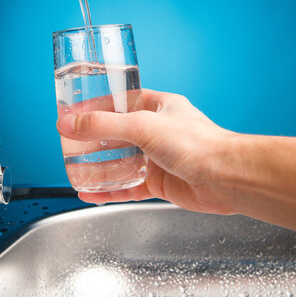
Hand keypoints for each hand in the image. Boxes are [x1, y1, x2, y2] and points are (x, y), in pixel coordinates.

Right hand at [56, 89, 240, 212]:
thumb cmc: (198, 144)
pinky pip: (128, 187)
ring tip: (75, 171)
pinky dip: (110, 191)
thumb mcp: (142, 126)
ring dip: (98, 168)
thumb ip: (104, 124)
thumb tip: (70, 123)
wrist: (226, 178)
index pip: (120, 102)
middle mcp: (158, 131)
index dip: (95, 107)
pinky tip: (92, 194)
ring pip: (121, 163)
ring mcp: (158, 158)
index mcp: (158, 107)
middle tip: (69, 145)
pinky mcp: (160, 183)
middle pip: (117, 135)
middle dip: (93, 141)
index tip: (73, 114)